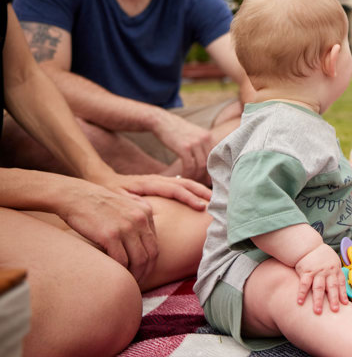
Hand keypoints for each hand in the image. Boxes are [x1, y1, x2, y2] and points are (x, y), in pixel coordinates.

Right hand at [59, 180, 159, 282]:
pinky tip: (116, 277)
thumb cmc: (97, 204)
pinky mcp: (110, 235)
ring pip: (139, 260)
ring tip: (129, 284)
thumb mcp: (125, 205)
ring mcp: (126, 227)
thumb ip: (137, 218)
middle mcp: (140, 218)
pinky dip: (121, 272)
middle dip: (146, 272)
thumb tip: (144, 239)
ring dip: (135, 275)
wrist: (75, 196)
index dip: (151, 262)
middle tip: (138, 284)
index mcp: (146, 211)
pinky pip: (121, 260)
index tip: (143, 272)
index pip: (155, 243)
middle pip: (151, 253)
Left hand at [90, 171, 210, 210]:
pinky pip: (180, 184)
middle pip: (184, 183)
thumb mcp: (115, 197)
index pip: (174, 189)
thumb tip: (144, 207)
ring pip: (184, 182)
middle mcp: (157, 179)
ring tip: (213, 199)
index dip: (189, 197)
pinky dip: (193, 189)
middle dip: (201, 191)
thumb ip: (130, 202)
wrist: (101, 179)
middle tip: (216, 202)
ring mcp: (159, 179)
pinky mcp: (159, 183)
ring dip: (200, 189)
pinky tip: (199, 197)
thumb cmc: (108, 192)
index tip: (201, 206)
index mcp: (149, 182)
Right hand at [151, 109, 213, 183]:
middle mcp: (205, 139)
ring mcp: (195, 143)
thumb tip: (206, 164)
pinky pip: (189, 166)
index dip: (212, 170)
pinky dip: (187, 174)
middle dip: (205, 176)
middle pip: (209, 163)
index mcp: (208, 136)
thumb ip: (201, 146)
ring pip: (201, 166)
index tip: (208, 179)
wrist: (162, 121)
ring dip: (196, 177)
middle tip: (199, 184)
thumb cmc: (176, 132)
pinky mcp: (184, 147)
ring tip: (190, 181)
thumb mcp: (194, 135)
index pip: (215, 157)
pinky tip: (182, 177)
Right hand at [294, 243, 347, 313]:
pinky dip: (302, 293)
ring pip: (318, 287)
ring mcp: (317, 272)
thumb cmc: (322, 257)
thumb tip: (341, 289)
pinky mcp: (306, 271)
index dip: (343, 294)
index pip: (341, 283)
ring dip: (318, 300)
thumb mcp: (333, 262)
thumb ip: (336, 274)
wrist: (309, 246)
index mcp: (336, 269)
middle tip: (335, 311)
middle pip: (332, 287)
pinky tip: (300, 302)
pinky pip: (304, 284)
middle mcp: (328, 271)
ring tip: (317, 311)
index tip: (344, 304)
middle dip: (333, 300)